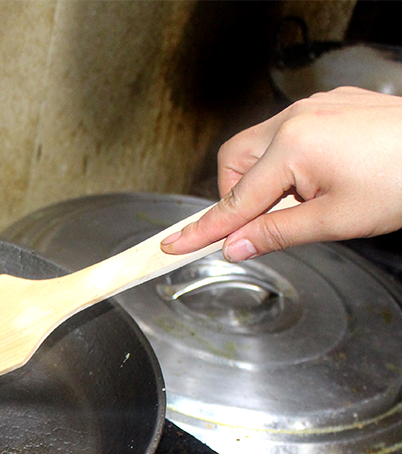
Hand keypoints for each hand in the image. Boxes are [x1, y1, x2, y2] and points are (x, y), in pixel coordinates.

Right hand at [161, 87, 401, 260]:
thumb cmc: (401, 180)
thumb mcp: (333, 221)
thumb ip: (275, 234)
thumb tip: (235, 246)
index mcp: (292, 146)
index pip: (234, 200)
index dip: (203, 229)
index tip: (174, 244)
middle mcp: (296, 118)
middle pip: (235, 161)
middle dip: (237, 195)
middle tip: (260, 223)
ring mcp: (314, 108)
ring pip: (259, 146)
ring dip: (264, 180)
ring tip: (301, 202)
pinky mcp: (330, 107)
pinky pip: (287, 135)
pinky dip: (286, 164)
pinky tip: (316, 180)